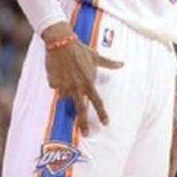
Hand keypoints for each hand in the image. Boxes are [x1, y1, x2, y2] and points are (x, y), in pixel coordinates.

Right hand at [42, 21, 122, 136]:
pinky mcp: (53, 84)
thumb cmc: (80, 49)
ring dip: (66, 88)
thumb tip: (122, 64)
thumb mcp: (96, 57)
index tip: (106, 123)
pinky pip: (55, 86)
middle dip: (83, 122)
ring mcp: (64, 87)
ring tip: (66, 73)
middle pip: (81, 109)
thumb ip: (109, 64)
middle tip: (86, 133)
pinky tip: (58, 70)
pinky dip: (57, 80)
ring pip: (65, 94)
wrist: (61, 42)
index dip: (102, 113)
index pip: (97, 101)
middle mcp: (77, 87)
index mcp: (88, 82)